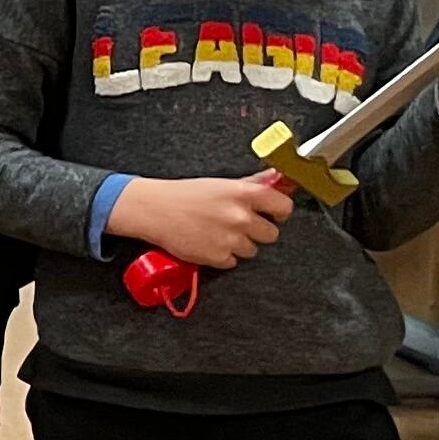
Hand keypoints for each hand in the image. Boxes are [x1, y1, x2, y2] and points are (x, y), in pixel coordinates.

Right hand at [115, 172, 290, 269]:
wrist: (154, 210)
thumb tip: (275, 178)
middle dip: (257, 231)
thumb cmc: (184, 194)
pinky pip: (233, 261)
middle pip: (271, 234)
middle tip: (237, 224)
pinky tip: (209, 242)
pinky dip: (223, 255)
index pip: (283, 207)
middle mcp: (240, 216)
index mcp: (243, 193)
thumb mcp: (220, 183)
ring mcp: (230, 238)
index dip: (279, 212)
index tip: (273, 214)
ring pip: (252, 249)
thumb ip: (251, 183)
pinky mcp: (218, 257)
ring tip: (218, 233)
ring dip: (239, 244)